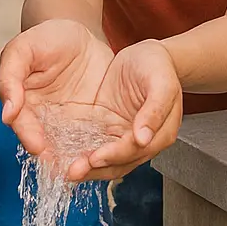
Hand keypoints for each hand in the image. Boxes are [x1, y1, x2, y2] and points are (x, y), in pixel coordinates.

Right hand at [0, 19, 113, 159]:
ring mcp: (67, 125)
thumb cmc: (48, 38)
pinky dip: (98, 150)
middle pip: (45, 146)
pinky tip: (106, 156)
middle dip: (54, 160)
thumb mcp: (24, 48)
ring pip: (68, 149)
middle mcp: (42, 121)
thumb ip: (11, 77)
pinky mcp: (90, 125)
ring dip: (76, 161)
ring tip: (86, 168)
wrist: (82, 36)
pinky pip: (93, 141)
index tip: (37, 147)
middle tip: (64, 169)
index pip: (22, 126)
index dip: (28, 137)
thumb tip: (7, 113)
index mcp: (22, 104)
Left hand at [77, 40, 183, 181]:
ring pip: (106, 161)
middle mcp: (143, 140)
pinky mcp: (108, 130)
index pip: (136, 151)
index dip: (115, 155)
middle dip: (96, 169)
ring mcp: (123, 136)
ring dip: (87, 168)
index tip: (96, 157)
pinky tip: (65, 157)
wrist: (145, 55)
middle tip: (74, 170)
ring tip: (66, 170)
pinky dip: (82, 153)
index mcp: (160, 132)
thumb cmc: (157, 64)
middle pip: (119, 162)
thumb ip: (155, 109)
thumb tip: (144, 138)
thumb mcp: (160, 81)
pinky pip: (95, 146)